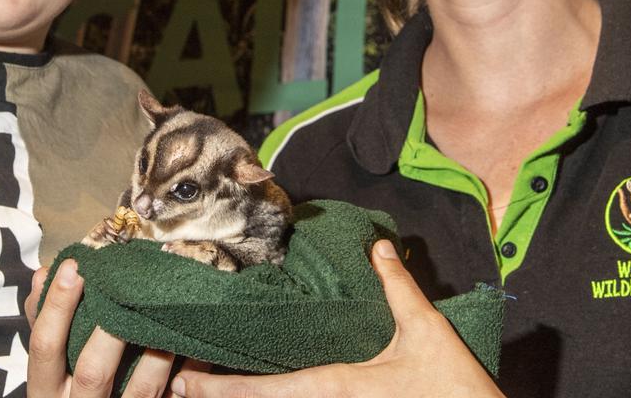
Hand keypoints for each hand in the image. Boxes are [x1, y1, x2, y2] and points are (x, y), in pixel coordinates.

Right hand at [26, 260, 176, 396]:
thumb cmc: (69, 386)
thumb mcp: (50, 362)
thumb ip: (44, 322)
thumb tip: (44, 274)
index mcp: (47, 390)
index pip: (44, 347)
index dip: (57, 306)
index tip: (74, 267)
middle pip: (92, 371)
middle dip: (111, 331)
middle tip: (126, 293)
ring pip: (140, 387)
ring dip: (157, 350)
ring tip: (170, 314)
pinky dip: (186, 372)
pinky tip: (195, 347)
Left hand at [169, 240, 504, 397]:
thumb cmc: (452, 387)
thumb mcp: (425, 330)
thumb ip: (397, 287)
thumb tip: (378, 247)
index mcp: (337, 386)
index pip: (268, 390)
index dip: (223, 390)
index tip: (186, 384)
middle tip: (178, 390)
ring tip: (205, 393)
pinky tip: (268, 394)